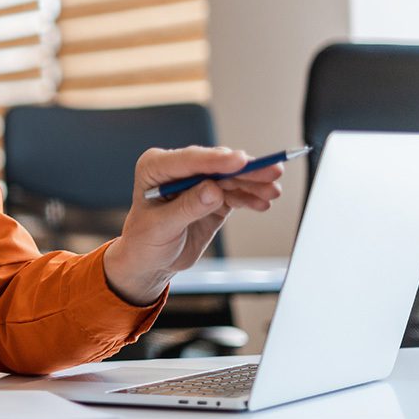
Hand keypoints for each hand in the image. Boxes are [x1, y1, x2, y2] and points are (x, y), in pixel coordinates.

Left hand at [103, 146, 284, 305]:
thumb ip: (187, 207)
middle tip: (272, 172)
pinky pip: (234, 193)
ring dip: (253, 183)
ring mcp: (197, 182)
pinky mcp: (213, 197)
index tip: (240, 160)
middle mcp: (177, 170)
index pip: (189, 160)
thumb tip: (213, 190)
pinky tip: (262, 203)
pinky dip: (249, 197)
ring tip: (273, 192)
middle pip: (216, 164)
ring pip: (230, 177)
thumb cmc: (145, 240)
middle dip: (244, 169)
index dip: (215, 159)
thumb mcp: (161, 227)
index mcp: (155, 168)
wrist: (150, 259)